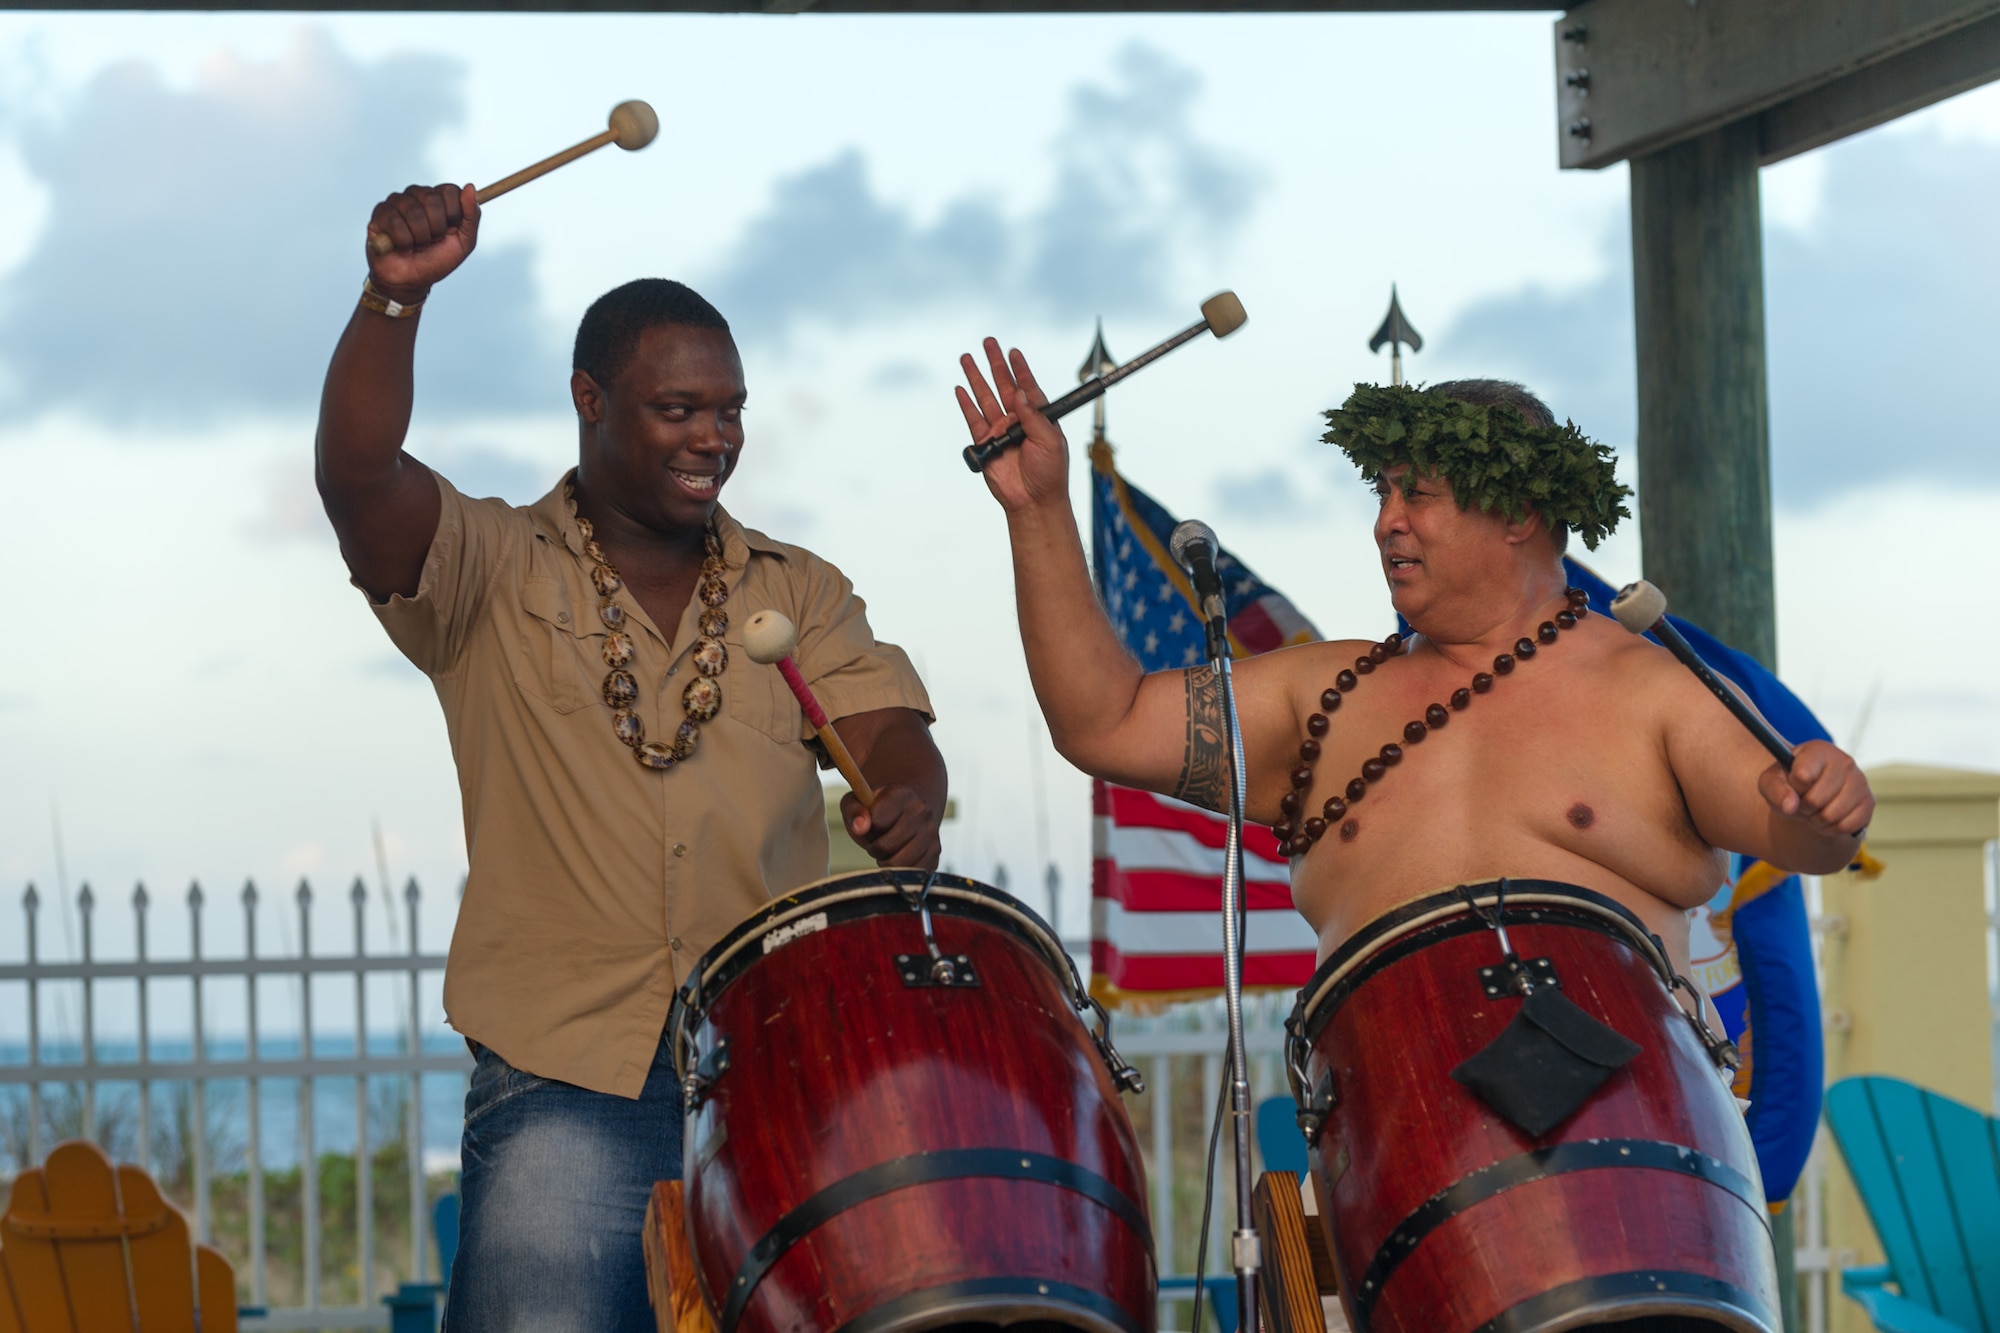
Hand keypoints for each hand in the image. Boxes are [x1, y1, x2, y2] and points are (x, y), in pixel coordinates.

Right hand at [365, 183, 479, 301]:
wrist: (410, 282)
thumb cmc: (436, 261)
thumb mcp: (464, 243)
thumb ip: (471, 216)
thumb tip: (470, 187)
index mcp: (439, 200)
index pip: (450, 190)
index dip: (453, 214)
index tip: (450, 231)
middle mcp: (417, 196)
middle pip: (432, 199)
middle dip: (436, 228)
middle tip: (431, 241)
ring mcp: (397, 202)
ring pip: (413, 211)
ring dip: (420, 237)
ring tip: (416, 245)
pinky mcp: (380, 213)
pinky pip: (395, 222)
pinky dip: (403, 242)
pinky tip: (401, 247)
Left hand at [842, 786, 941, 869]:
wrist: (899, 817)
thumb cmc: (873, 811)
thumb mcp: (855, 804)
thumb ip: (854, 811)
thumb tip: (861, 827)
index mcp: (902, 793)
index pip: (877, 821)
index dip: (866, 828)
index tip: (869, 823)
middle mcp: (922, 810)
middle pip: (887, 845)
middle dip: (874, 847)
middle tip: (876, 840)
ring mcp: (931, 832)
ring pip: (900, 863)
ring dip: (886, 861)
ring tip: (887, 849)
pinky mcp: (935, 852)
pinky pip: (912, 872)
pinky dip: (900, 870)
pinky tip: (899, 857)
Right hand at [955, 338, 1069, 512]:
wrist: (1033, 501)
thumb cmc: (1050, 473)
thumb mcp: (1050, 441)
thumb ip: (1034, 416)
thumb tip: (1020, 393)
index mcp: (1038, 417)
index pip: (1028, 387)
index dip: (1020, 369)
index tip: (1013, 352)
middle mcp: (1018, 420)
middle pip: (1004, 385)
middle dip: (995, 364)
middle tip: (989, 343)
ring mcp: (1000, 431)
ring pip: (986, 398)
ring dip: (977, 377)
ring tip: (968, 358)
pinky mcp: (986, 444)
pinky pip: (973, 419)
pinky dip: (966, 404)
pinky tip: (960, 389)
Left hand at [1758, 739, 1872, 838]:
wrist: (1812, 795)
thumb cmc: (1790, 784)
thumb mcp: (1772, 782)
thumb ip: (1774, 789)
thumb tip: (1790, 805)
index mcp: (1818, 750)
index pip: (1803, 775)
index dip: (1794, 788)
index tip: (1794, 785)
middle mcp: (1844, 761)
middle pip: (1815, 800)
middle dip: (1803, 807)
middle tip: (1802, 802)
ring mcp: (1860, 781)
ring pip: (1831, 815)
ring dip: (1816, 820)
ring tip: (1814, 810)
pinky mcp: (1869, 802)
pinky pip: (1845, 826)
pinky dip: (1831, 829)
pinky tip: (1827, 817)